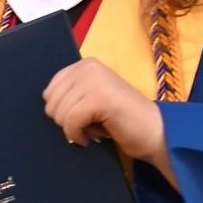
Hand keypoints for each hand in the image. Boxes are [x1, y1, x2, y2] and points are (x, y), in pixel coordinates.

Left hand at [42, 58, 176, 185]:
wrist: (155, 132)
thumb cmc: (122, 121)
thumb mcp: (92, 98)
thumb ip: (71, 94)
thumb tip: (46, 102)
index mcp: (85, 65)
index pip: (50, 90)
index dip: (62, 111)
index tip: (84, 117)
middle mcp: (88, 67)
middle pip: (51, 102)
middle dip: (67, 121)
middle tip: (91, 124)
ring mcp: (93, 81)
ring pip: (59, 113)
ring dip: (74, 129)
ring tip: (95, 128)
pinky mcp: (98, 98)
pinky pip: (70, 122)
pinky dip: (77, 135)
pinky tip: (92, 137)